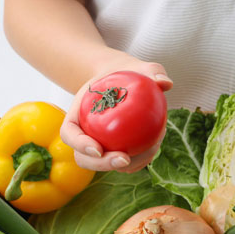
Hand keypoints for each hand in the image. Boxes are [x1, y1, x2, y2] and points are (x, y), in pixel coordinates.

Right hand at [60, 57, 172, 172]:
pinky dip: (137, 161)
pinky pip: (123, 163)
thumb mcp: (139, 67)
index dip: (79, 144)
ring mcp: (99, 145)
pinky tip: (154, 148)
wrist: (125, 80)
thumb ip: (151, 71)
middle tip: (125, 159)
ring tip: (148, 151)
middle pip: (83, 158)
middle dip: (102, 165)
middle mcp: (84, 134)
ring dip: (124, 166)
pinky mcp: (115, 151)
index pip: (69, 134)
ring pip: (104, 165)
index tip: (98, 149)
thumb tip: (165, 83)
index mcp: (77, 115)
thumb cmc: (127, 72)